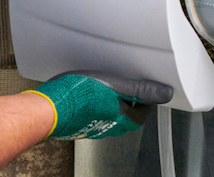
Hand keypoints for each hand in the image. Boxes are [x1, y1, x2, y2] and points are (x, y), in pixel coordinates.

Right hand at [26, 72, 172, 140]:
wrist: (48, 109)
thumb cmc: (78, 96)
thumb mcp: (113, 84)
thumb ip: (140, 89)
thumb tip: (164, 93)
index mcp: (121, 118)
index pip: (142, 114)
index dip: (145, 101)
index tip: (144, 91)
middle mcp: (108, 127)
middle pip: (127, 119)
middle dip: (130, 105)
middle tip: (127, 90)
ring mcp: (92, 128)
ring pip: (109, 119)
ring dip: (112, 107)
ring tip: (108, 90)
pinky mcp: (78, 126)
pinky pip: (93, 118)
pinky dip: (96, 109)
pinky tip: (87, 99)